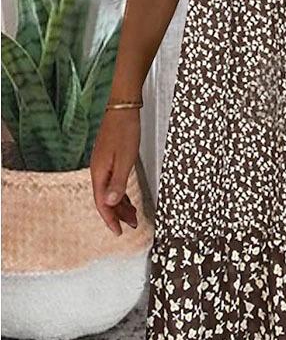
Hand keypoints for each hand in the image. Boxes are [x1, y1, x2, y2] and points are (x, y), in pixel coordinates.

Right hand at [90, 109, 140, 234]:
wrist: (122, 108)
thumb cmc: (124, 130)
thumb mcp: (125, 159)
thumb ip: (117, 182)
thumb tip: (109, 202)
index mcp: (100, 172)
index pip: (102, 203)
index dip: (110, 219)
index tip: (118, 231)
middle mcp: (98, 170)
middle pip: (105, 199)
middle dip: (118, 214)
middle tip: (131, 224)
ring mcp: (103, 164)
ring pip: (110, 191)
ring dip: (120, 204)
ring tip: (132, 214)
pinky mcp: (109, 158)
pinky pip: (113, 182)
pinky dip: (120, 192)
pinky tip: (127, 196)